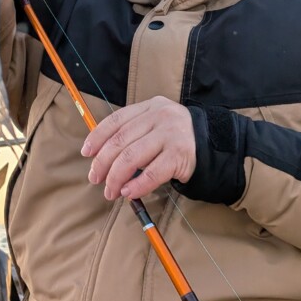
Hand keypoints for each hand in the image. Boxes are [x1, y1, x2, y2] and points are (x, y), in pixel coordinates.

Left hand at [81, 97, 196, 200]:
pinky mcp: (180, 155)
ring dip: (116, 178)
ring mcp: (171, 135)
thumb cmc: (177, 139)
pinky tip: (128, 193)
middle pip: (120, 140)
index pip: (117, 120)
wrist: (214, 147)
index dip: (97, 137)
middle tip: (95, 179)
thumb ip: (134, 133)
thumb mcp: (157, 126)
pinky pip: (152, 173)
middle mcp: (160, 117)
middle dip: (103, 163)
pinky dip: (137, 185)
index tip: (86, 153)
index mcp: (150, 107)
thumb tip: (100, 156)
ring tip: (111, 191)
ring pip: (132, 157)